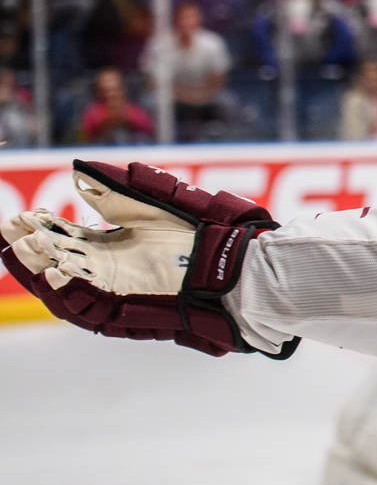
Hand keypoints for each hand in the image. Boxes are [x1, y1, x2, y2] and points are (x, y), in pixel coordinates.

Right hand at [1, 162, 293, 357]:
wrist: (245, 266)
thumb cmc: (213, 231)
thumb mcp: (163, 202)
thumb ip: (123, 187)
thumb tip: (78, 169)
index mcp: (118, 248)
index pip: (68, 241)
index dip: (43, 231)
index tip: (19, 218)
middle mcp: (115, 273)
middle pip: (62, 266)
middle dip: (32, 253)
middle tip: (8, 235)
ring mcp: (125, 295)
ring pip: (71, 291)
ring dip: (42, 274)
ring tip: (19, 254)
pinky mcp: (138, 315)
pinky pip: (96, 313)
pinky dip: (72, 296)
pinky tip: (53, 276)